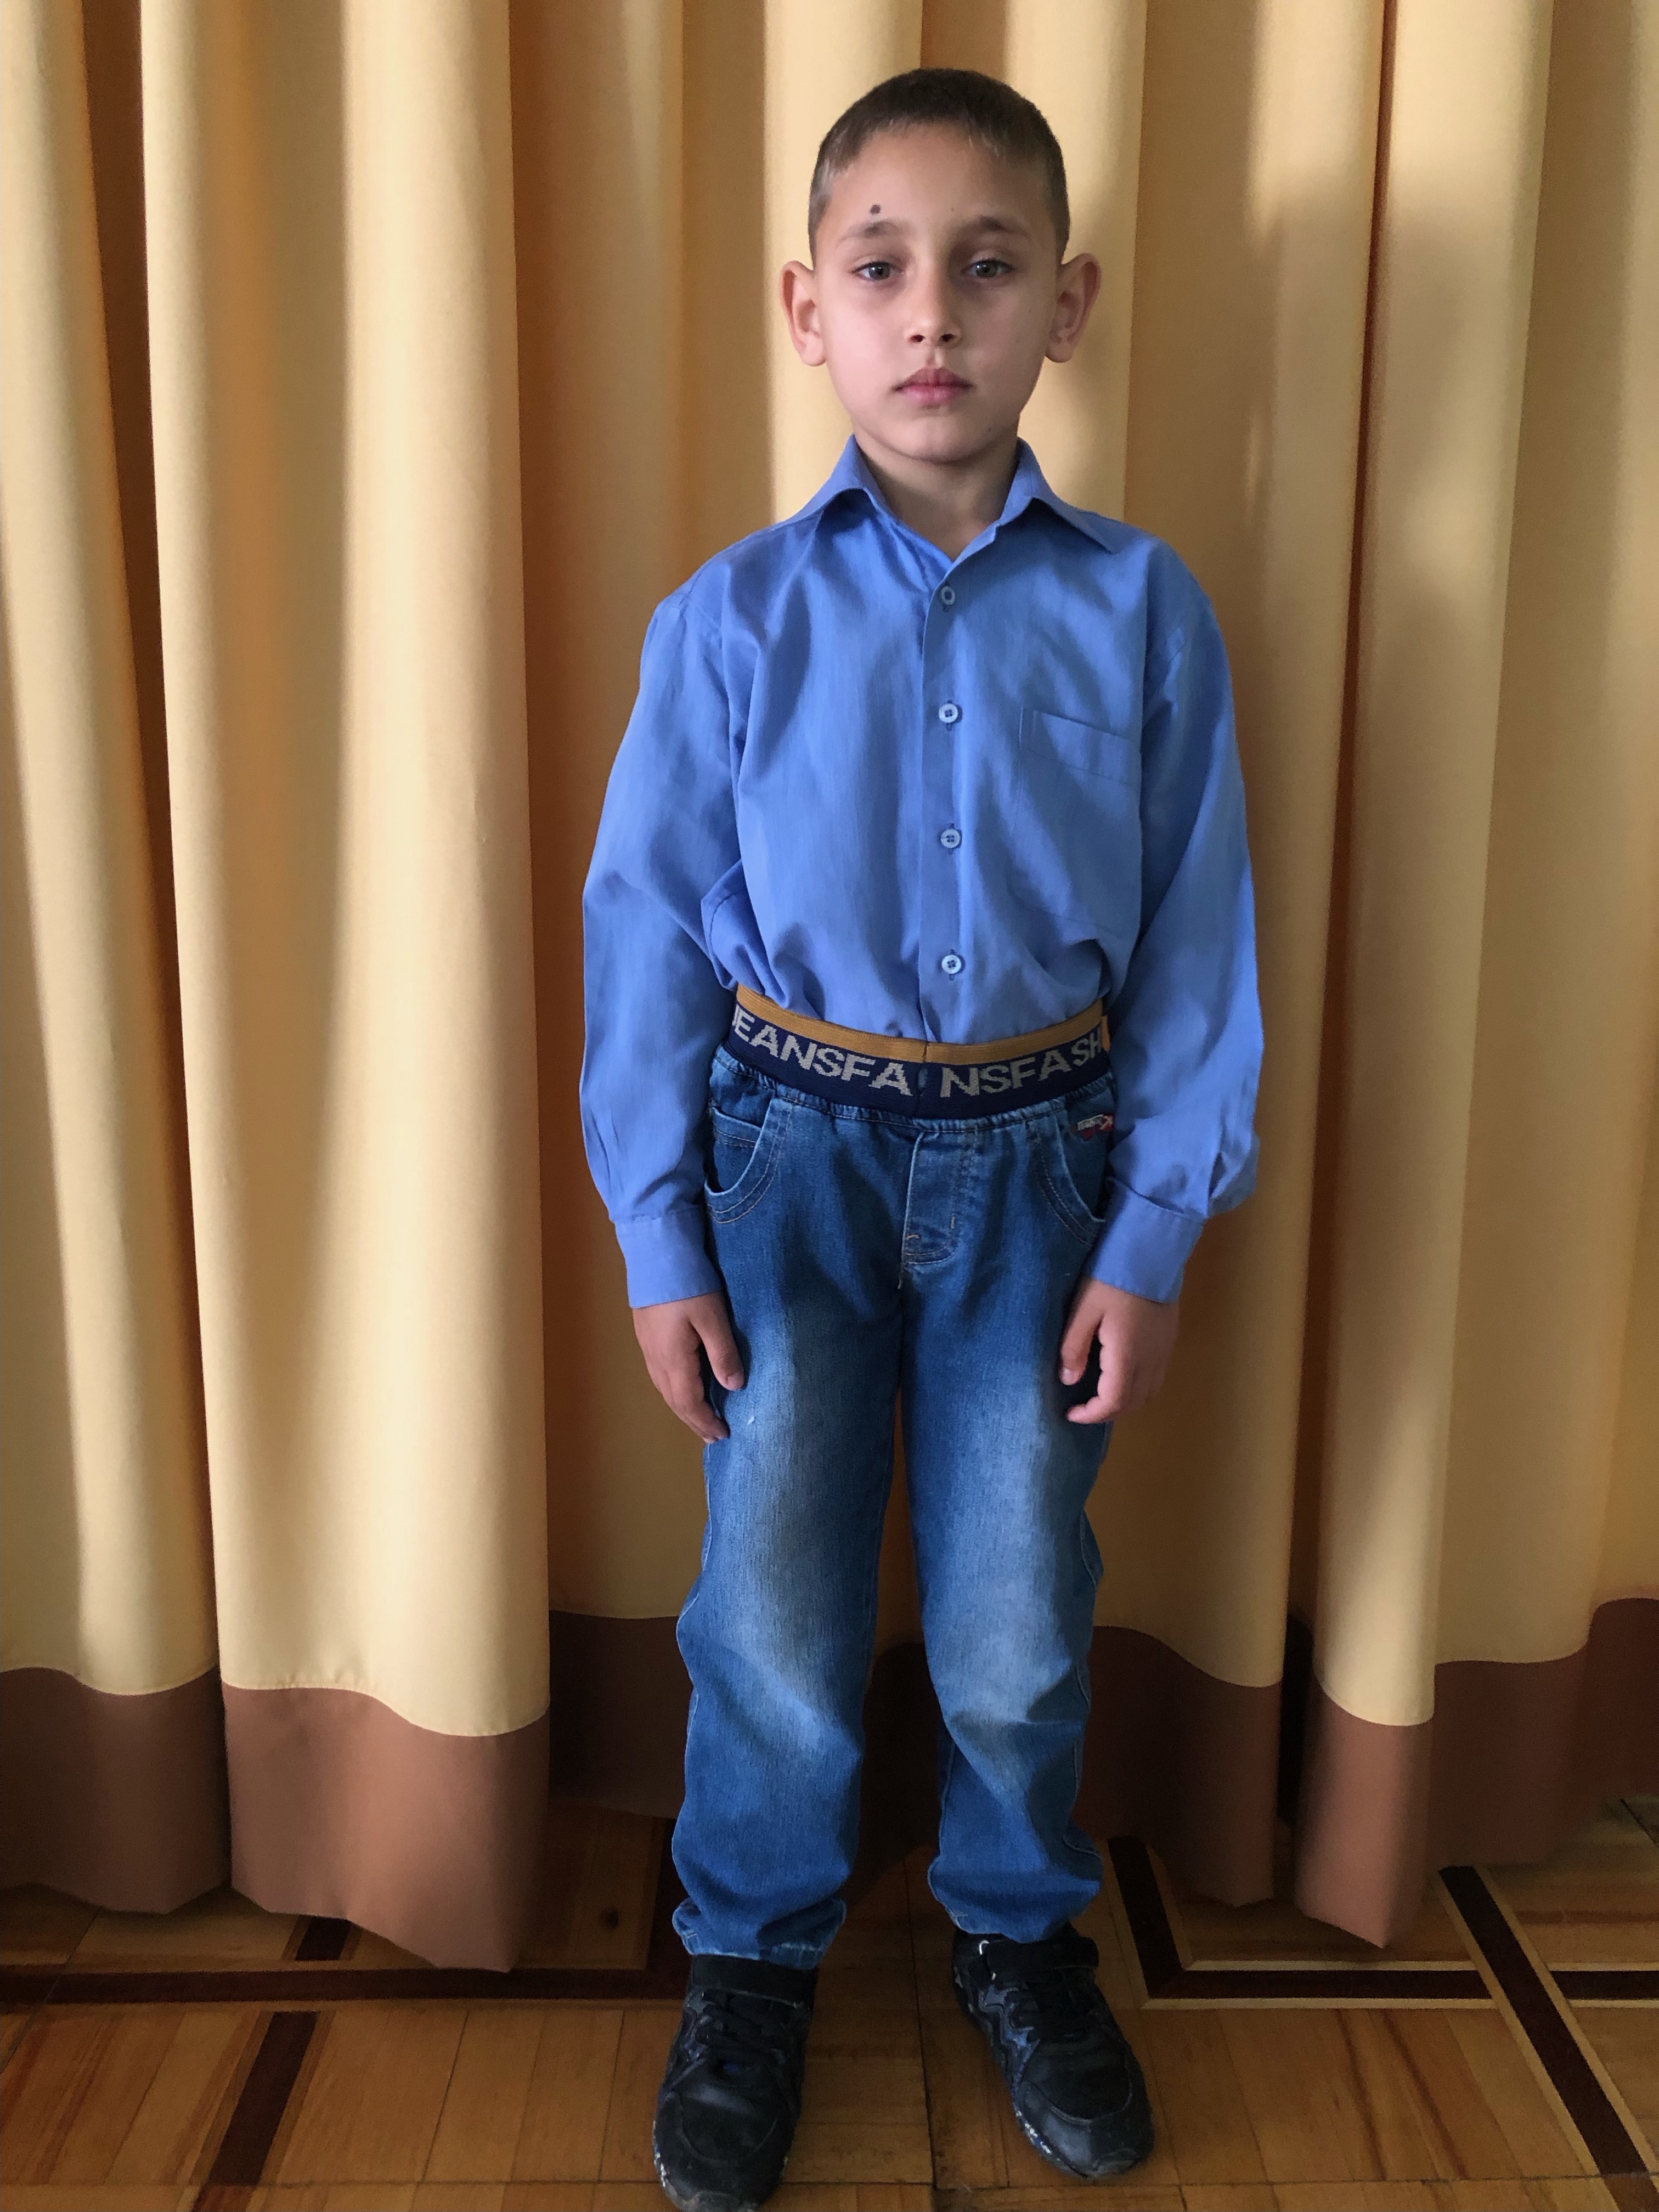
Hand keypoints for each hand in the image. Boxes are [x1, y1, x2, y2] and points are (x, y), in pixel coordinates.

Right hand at [632, 1290, 746, 1442]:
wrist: (655, 1252)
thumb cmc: (688, 1284)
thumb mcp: (713, 1317)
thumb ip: (723, 1353)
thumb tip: (736, 1387)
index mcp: (674, 1360)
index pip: (689, 1403)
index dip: (706, 1422)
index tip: (722, 1436)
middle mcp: (656, 1359)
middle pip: (674, 1400)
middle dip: (694, 1420)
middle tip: (713, 1435)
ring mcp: (647, 1347)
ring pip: (664, 1388)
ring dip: (683, 1406)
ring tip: (700, 1417)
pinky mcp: (646, 1334)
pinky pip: (660, 1374)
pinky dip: (675, 1389)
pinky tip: (683, 1385)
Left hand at [1058, 1277, 1178, 1424]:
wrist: (1151, 1252)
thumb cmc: (1112, 1278)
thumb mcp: (1083, 1310)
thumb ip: (1074, 1347)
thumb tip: (1068, 1380)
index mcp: (1127, 1356)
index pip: (1114, 1402)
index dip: (1092, 1415)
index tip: (1071, 1413)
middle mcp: (1150, 1360)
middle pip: (1133, 1404)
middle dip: (1107, 1413)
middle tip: (1083, 1409)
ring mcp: (1164, 1352)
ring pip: (1148, 1394)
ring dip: (1125, 1403)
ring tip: (1101, 1397)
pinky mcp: (1169, 1341)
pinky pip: (1156, 1379)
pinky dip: (1138, 1389)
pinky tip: (1121, 1377)